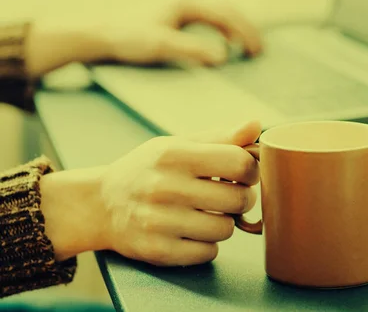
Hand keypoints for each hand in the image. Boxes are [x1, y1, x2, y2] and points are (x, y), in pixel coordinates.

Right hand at [40, 120, 260, 265]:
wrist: (101, 203)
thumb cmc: (150, 168)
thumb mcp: (178, 144)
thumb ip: (220, 137)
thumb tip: (256, 125)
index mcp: (174, 154)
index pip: (239, 163)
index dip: (251, 170)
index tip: (243, 173)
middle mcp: (164, 187)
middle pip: (238, 199)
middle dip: (241, 198)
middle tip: (227, 195)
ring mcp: (159, 221)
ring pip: (226, 229)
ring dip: (223, 223)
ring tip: (206, 213)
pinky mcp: (157, 250)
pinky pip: (208, 253)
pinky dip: (207, 244)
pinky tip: (191, 231)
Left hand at [108, 2, 262, 65]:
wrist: (100, 35)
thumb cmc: (129, 38)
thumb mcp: (161, 46)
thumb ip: (192, 50)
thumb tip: (223, 58)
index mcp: (187, 4)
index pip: (226, 14)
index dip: (245, 32)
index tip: (255, 52)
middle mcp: (186, 2)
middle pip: (226, 10)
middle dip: (245, 29)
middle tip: (257, 50)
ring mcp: (180, 9)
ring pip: (218, 13)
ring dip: (235, 29)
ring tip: (246, 47)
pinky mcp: (174, 17)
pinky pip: (207, 20)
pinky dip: (222, 30)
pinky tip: (221, 45)